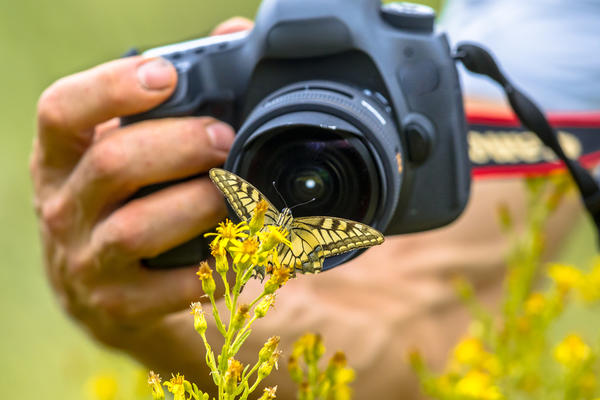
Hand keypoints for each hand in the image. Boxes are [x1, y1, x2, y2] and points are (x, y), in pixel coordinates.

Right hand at [30, 18, 252, 348]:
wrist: (101, 289)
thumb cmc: (123, 202)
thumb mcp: (124, 148)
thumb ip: (169, 98)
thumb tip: (232, 36)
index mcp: (60, 157)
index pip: (63, 111)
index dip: (113, 88)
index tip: (167, 76)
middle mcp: (63, 207)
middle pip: (114, 163)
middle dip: (181, 145)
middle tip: (224, 139)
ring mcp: (87, 260)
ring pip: (139, 228)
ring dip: (200, 204)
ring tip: (239, 195)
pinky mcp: (119, 305)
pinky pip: (173, 286)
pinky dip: (215, 268)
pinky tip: (240, 252)